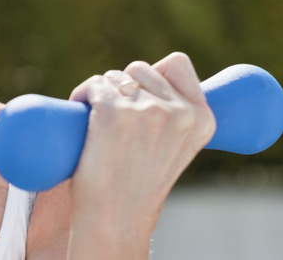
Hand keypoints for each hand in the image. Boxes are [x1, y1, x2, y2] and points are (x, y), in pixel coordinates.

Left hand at [66, 52, 215, 258]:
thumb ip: (175, 117)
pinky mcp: (113, 113)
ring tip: (97, 124)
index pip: (177, 64)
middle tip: (113, 118)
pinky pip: (93, 85)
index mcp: (202, 119)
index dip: (152, 74)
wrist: (116, 218)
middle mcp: (178, 112)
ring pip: (113, 77)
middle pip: (139, 69)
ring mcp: (146, 111)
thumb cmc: (138, 185)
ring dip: (100, 92)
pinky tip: (81, 110)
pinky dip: (82, 95)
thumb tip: (153, 80)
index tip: (140, 97)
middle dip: (122, 86)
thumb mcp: (174, 149)